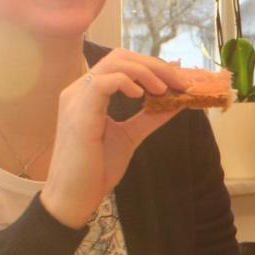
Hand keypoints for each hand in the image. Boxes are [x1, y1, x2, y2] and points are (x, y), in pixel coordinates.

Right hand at [41, 49, 187, 228]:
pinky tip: (142, 96)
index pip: (122, 63)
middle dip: (155, 65)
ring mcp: (76, 99)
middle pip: (120, 57)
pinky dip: (126, 82)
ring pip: (113, 64)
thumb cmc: (96, 169)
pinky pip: (102, 82)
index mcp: (89, 94)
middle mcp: (79, 90)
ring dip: (146, 72)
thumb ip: (150, 117)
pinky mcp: (78, 113)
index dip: (153, 66)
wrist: (74, 197)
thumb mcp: (131, 136)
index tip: (180, 79)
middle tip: (180, 81)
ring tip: (165, 89)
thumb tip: (178, 101)